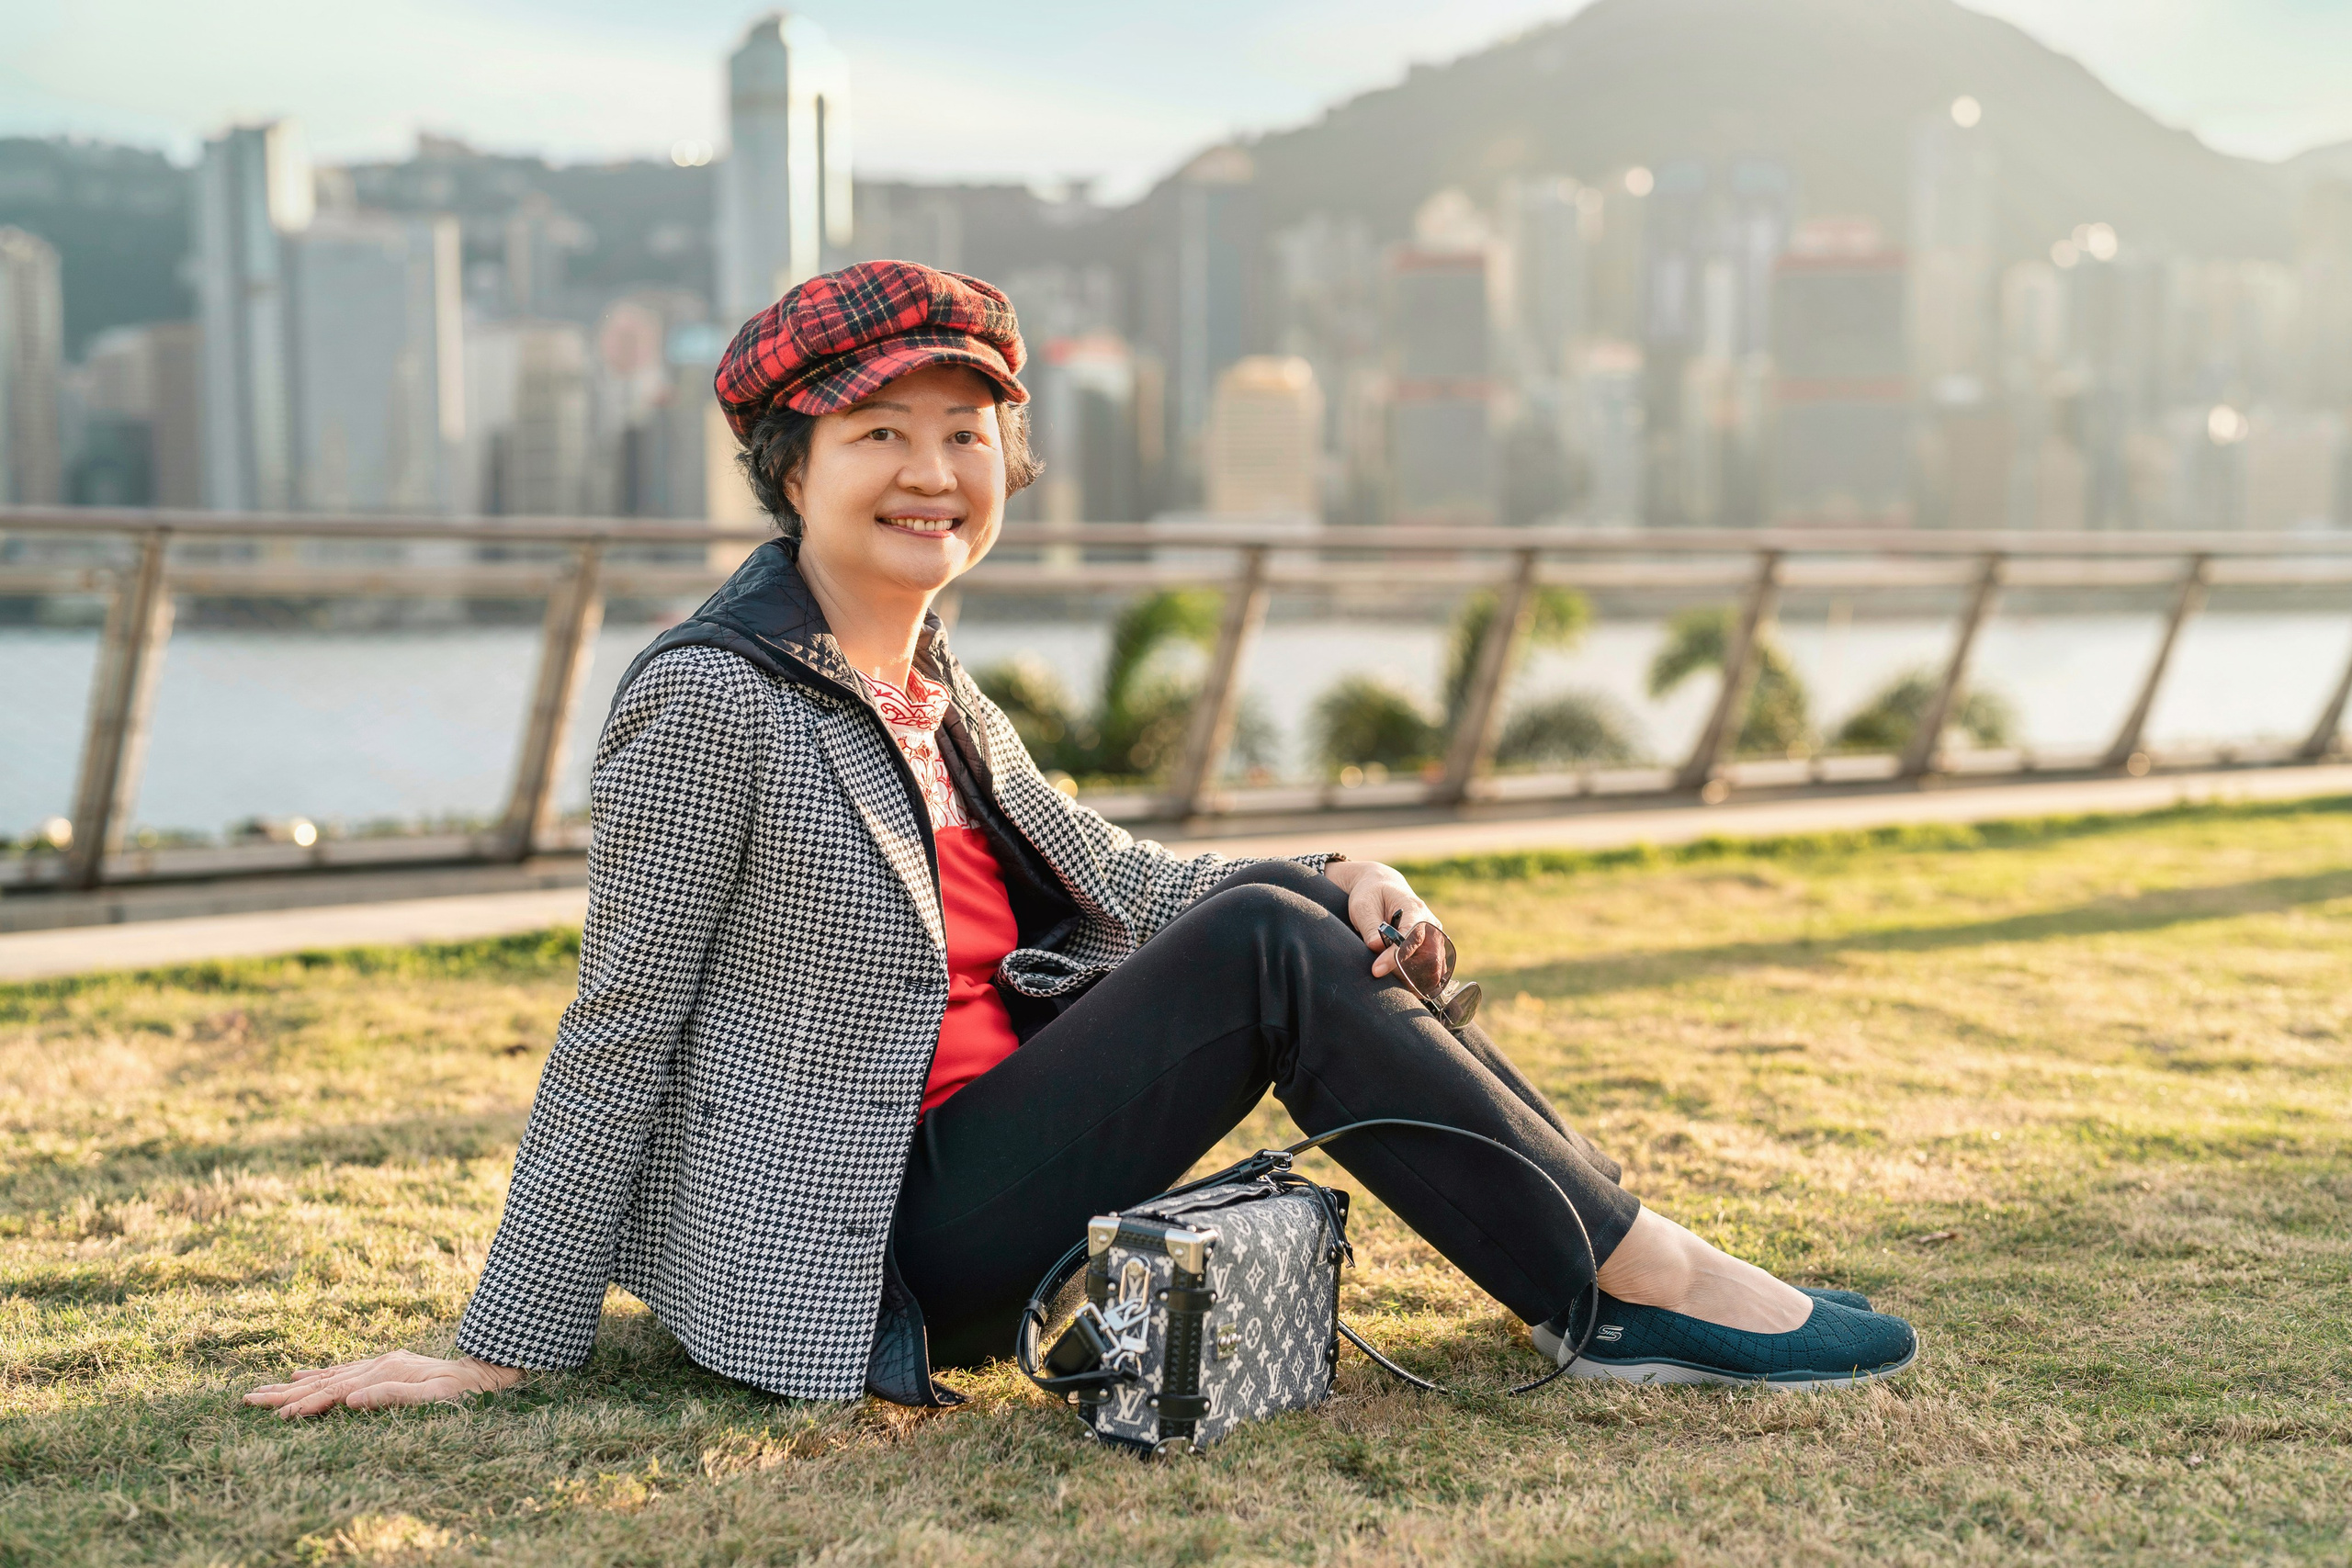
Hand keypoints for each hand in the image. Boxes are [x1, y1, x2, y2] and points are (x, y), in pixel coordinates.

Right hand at [244, 1350, 521, 1418]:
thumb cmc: (462, 1392)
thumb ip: (392, 1396)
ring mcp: (380, 1363)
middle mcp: (379, 1363)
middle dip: (286, 1393)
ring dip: (295, 1385)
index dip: (307, 1403)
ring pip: (329, 1375)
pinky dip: (319, 1375)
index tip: (279, 1415)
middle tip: (249, 1399)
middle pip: (324, 1380)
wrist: (484, 1373)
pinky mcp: (385, 1365)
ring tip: (265, 1390)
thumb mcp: (434, 1398)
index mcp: (386, 1371)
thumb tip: (351, 1399)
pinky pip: (343, 1371)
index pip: (336, 1391)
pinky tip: (303, 1376)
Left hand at [1322, 859, 1436, 977]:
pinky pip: (1431, 970)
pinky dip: (1416, 979)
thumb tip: (1377, 947)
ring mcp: (1435, 936)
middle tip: (1380, 973)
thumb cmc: (1371, 895)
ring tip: (1386, 975)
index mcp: (1415, 909)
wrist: (1383, 886)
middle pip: (1429, 958)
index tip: (1376, 970)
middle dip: (1405, 973)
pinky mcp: (1433, 947)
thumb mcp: (1362, 905)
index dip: (1395, 957)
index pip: (1411, 938)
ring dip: (1411, 978)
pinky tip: (1399, 980)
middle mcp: (1431, 924)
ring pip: (1432, 968)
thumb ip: (1370, 926)